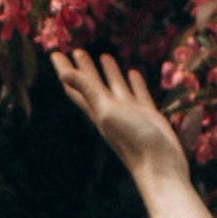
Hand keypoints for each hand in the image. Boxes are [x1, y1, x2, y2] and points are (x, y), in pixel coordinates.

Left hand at [51, 46, 190, 190]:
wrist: (161, 166)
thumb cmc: (133, 140)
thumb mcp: (107, 111)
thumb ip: (88, 90)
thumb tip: (63, 74)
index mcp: (97, 110)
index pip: (76, 87)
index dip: (65, 71)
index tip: (55, 54)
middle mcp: (110, 111)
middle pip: (93, 85)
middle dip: (84, 68)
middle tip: (77, 51)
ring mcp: (130, 114)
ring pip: (116, 88)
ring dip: (109, 73)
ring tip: (104, 56)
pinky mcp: (148, 116)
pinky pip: (138, 94)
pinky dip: (134, 83)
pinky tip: (133, 73)